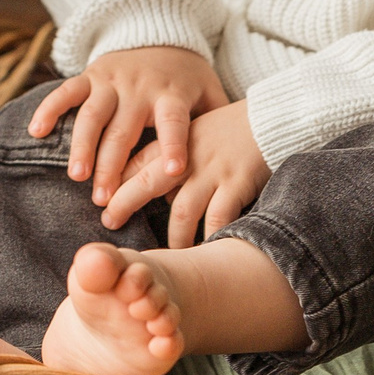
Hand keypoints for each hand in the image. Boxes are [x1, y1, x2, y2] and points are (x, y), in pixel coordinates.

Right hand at [28, 45, 225, 226]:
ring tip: (77, 177)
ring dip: (82, 147)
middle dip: (112, 165)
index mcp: (172, 94)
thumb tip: (235, 160)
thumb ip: (219, 122)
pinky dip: (49, 110)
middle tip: (104, 199)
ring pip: (92, 115)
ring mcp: (111, 80)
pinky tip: (36, 132)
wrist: (159, 30)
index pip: (175, 122)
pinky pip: (65, 91)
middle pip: (124, 129)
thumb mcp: (210, 92)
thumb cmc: (187, 77)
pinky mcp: (89, 75)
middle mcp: (139, 87)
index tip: (172, 173)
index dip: (174, 146)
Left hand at [111, 98, 269, 246]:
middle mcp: (189, 156)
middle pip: (147, 182)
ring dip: (173, 237)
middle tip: (111, 223)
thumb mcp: (196, 134)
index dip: (116, 183)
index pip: (137, 162)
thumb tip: (157, 195)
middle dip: (125, 203)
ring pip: (182, 210)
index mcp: (176, 141)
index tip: (100, 203)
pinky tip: (206, 253)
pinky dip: (211, 237)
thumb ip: (174, 159)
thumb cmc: (232, 130)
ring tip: (168, 256)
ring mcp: (212, 170)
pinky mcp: (237, 183)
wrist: (273, 118)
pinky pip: (219, 217)